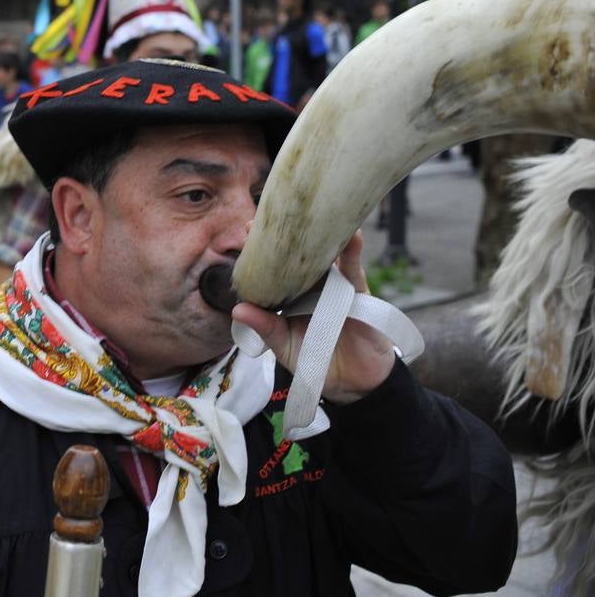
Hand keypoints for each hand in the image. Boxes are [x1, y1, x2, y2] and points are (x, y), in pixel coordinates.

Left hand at [231, 231, 394, 402]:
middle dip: (288, 235)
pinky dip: (353, 253)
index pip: (274, 269)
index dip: (263, 250)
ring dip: (320, 236)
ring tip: (310, 214)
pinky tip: (352, 235)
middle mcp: (311, 287)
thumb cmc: (315, 360)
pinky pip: (354, 271)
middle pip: (299, 256)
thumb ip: (265, 328)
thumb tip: (237, 310)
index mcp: (289, 296)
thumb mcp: (285, 347)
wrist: (354, 383)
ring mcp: (334, 287)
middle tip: (273, 212)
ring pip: (326, 257)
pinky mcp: (358, 294)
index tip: (249, 228)